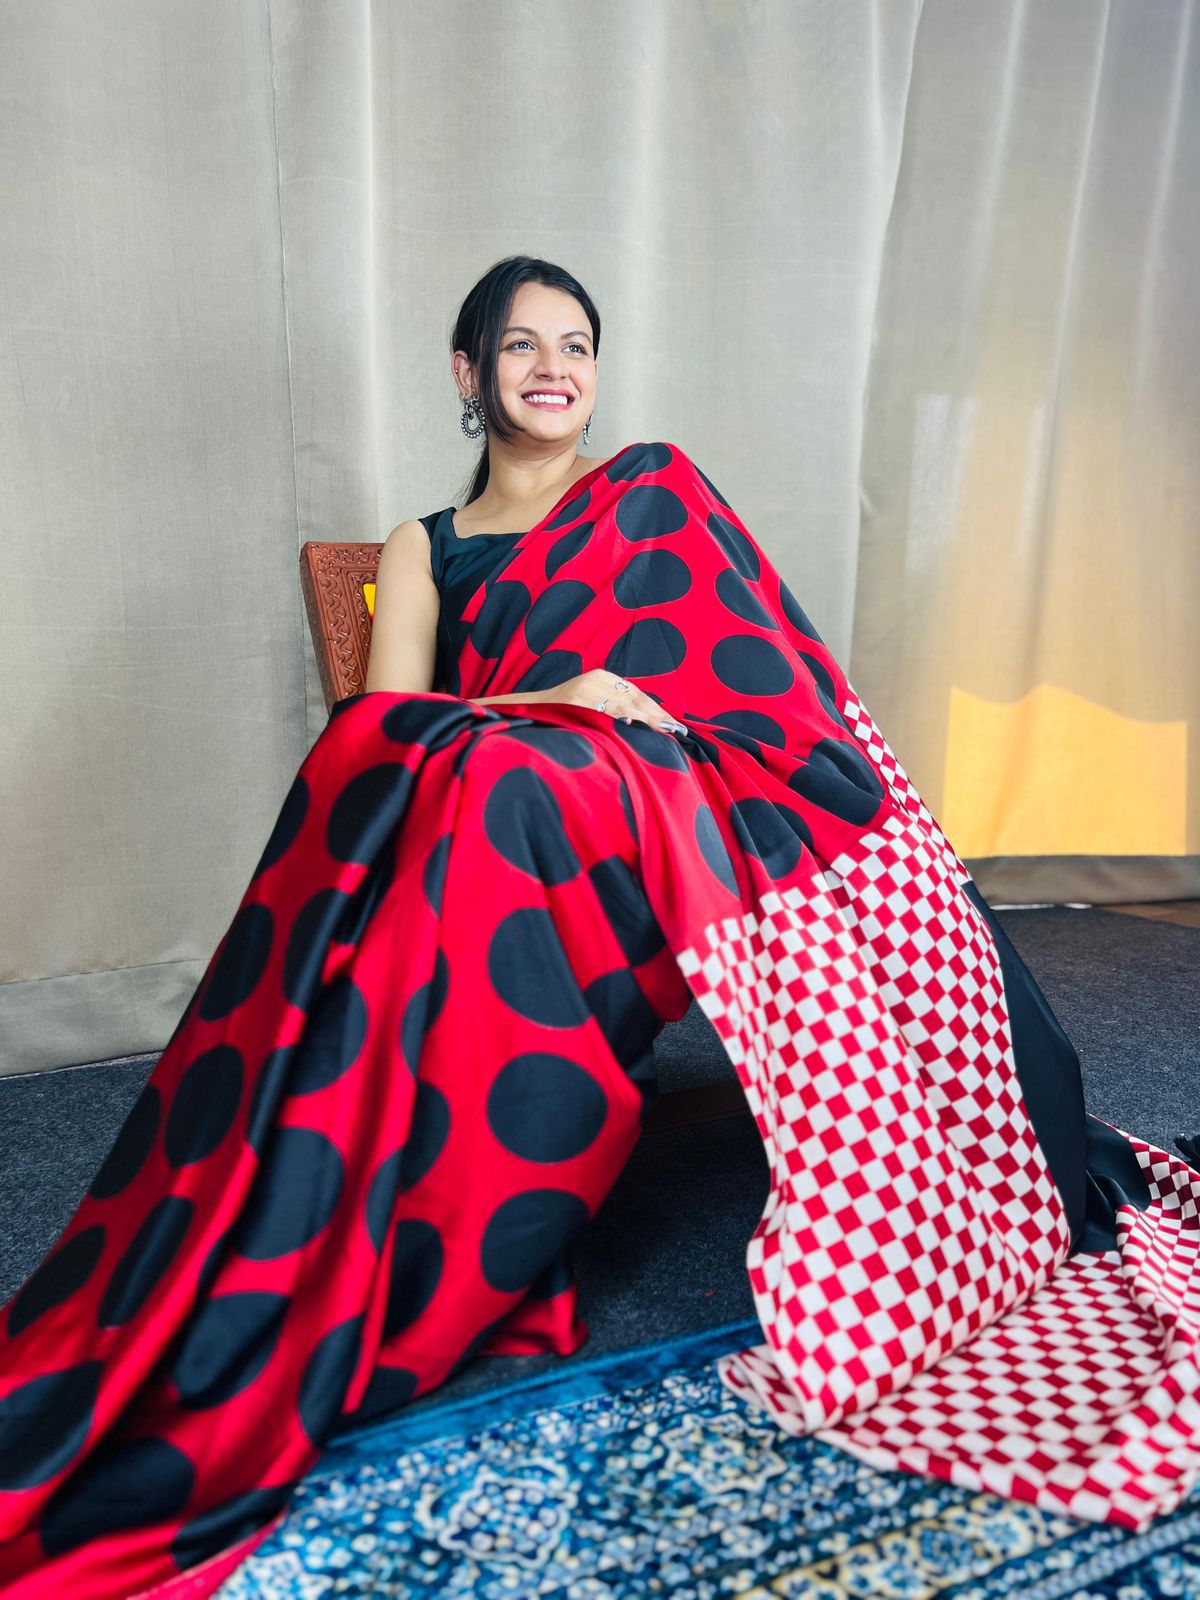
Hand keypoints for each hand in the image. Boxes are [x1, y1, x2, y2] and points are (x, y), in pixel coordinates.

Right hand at [542, 670, 688, 735]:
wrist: (527, 710)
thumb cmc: (561, 714)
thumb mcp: (589, 705)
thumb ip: (611, 708)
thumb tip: (640, 724)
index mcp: (602, 677)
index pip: (636, 694)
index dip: (656, 709)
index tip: (673, 724)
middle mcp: (597, 678)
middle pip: (635, 698)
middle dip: (657, 715)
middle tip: (678, 729)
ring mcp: (586, 687)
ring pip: (624, 704)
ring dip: (647, 718)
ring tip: (667, 729)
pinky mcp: (575, 697)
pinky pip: (604, 708)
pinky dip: (622, 716)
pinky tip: (636, 724)